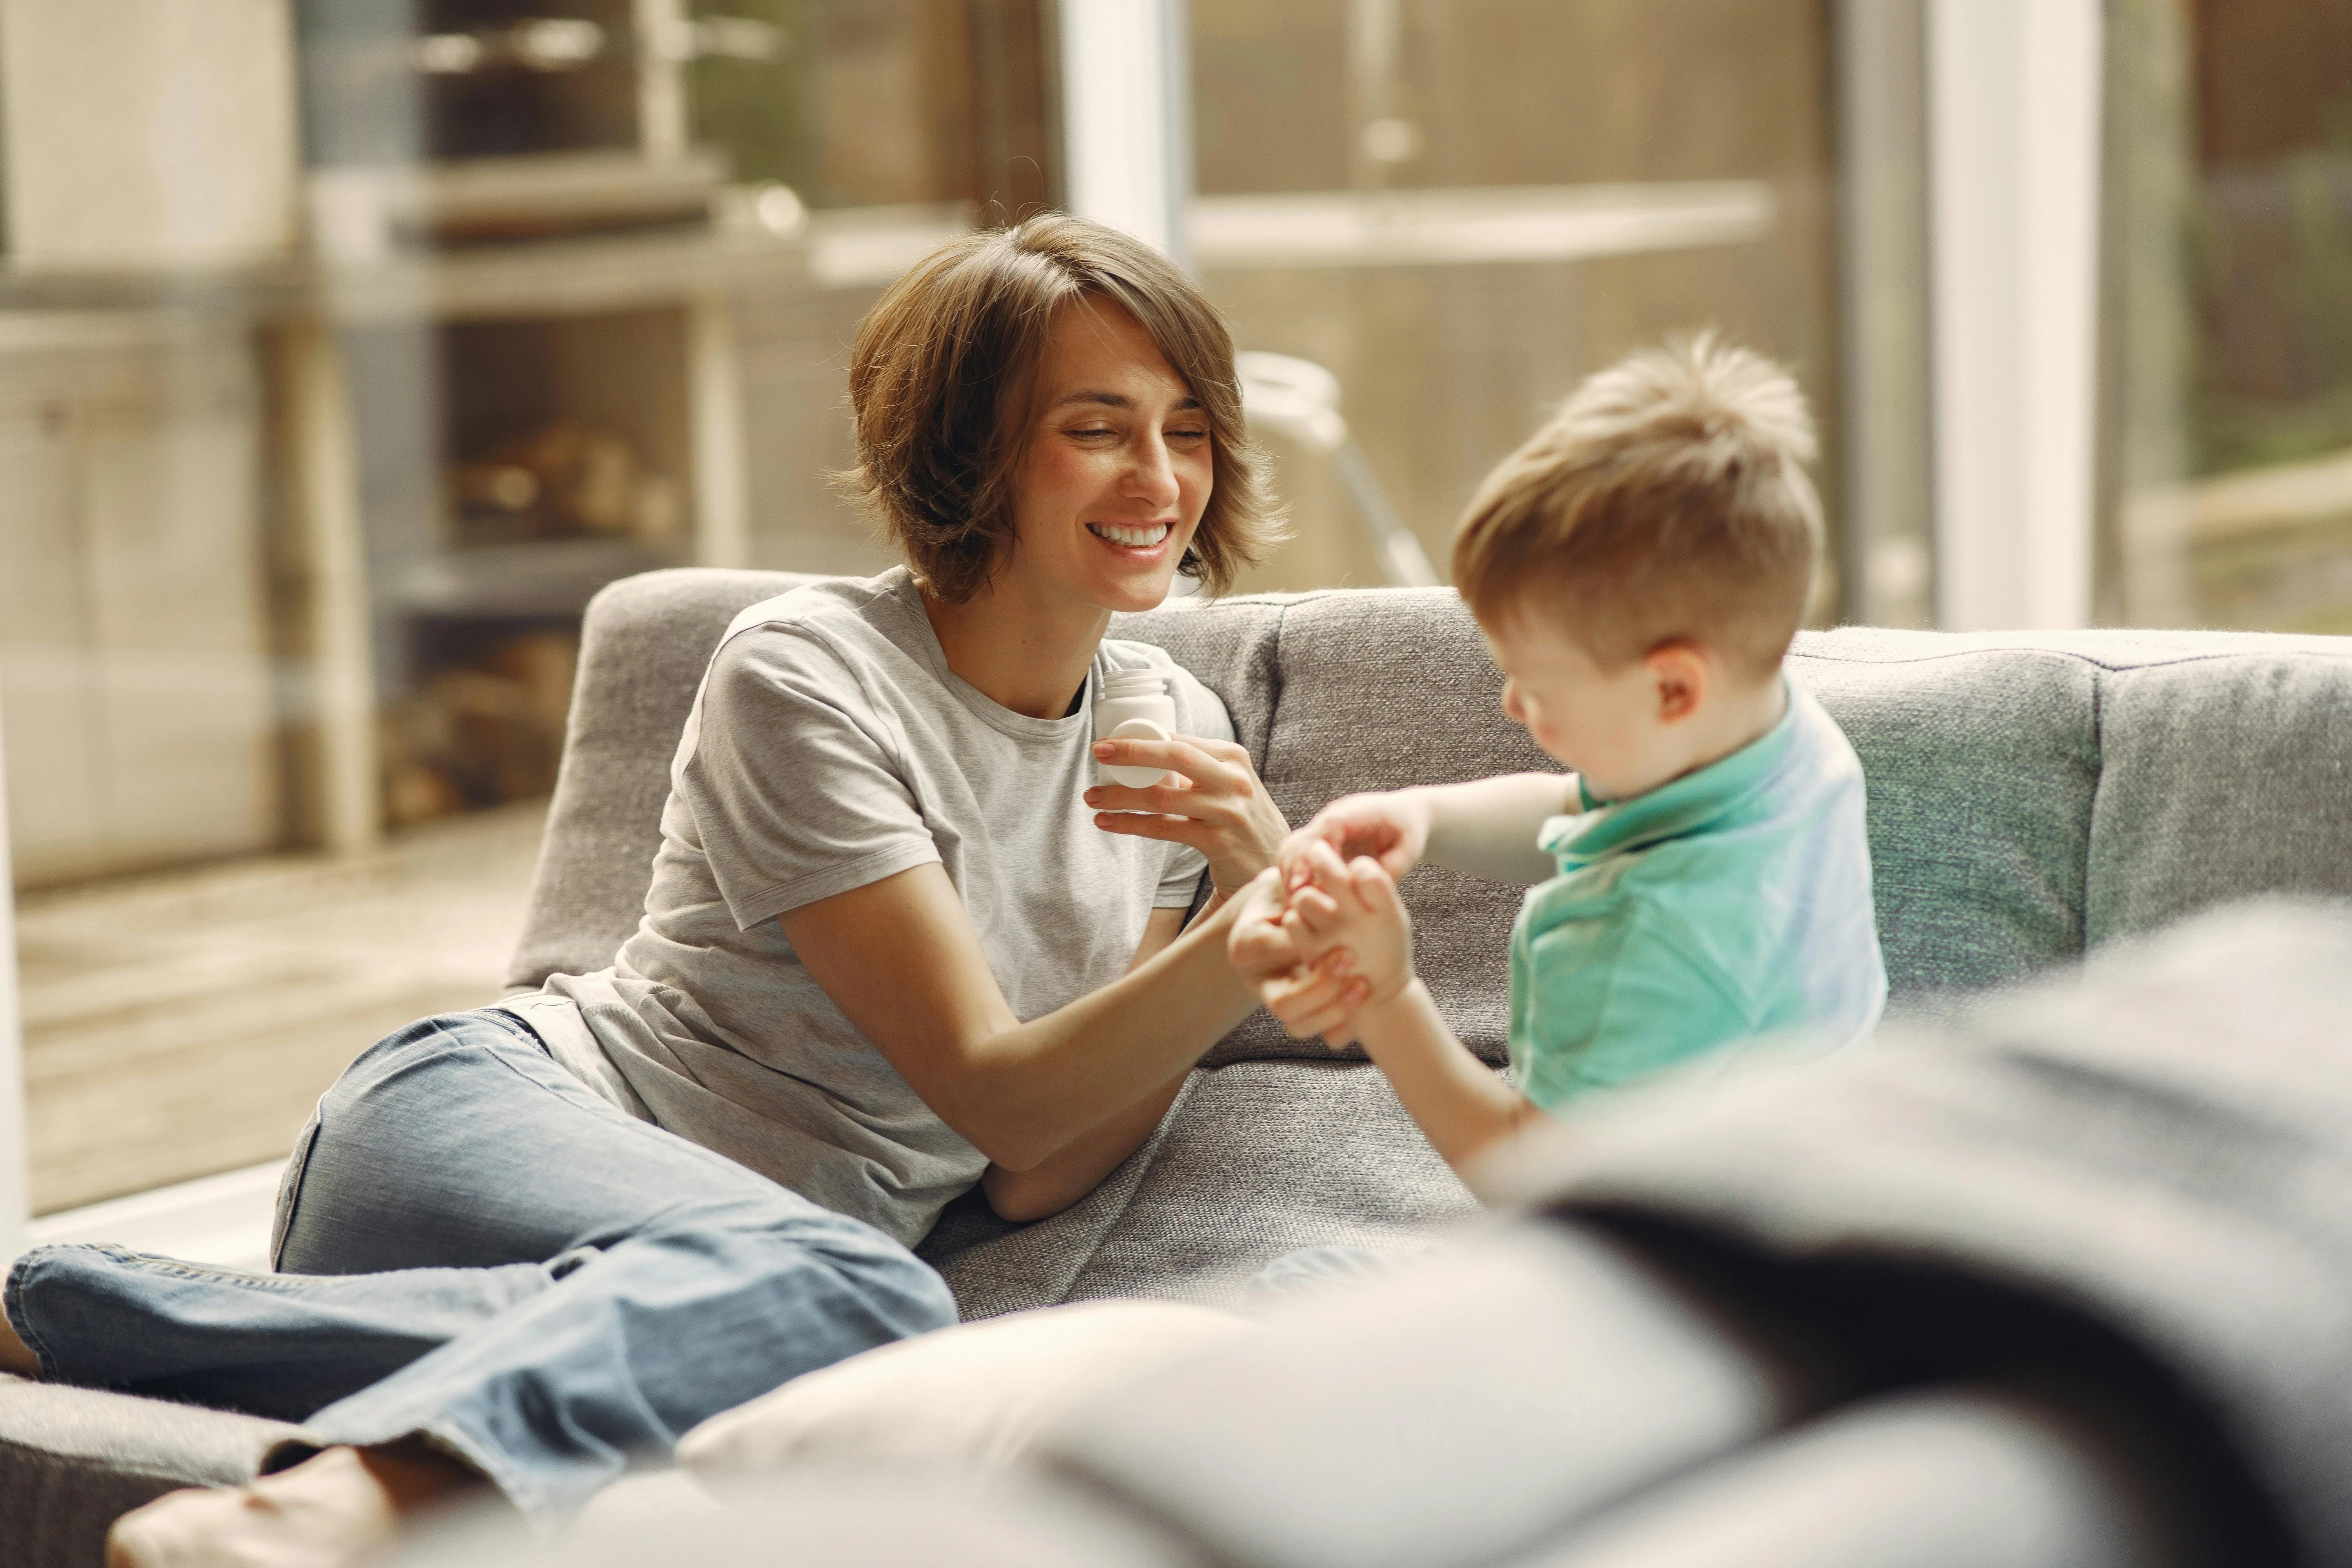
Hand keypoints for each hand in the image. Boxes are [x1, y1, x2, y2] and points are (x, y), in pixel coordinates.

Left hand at [1087, 736, 1288, 898]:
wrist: (1273, 863)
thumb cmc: (1239, 819)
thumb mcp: (1228, 784)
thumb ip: (1198, 768)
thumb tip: (1145, 749)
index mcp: (1233, 757)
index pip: (1180, 741)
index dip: (1141, 738)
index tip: (1108, 742)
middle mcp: (1233, 780)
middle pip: (1175, 757)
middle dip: (1132, 752)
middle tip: (1097, 752)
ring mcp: (1227, 812)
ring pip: (1163, 797)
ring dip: (1120, 796)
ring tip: (1092, 797)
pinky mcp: (1218, 842)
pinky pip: (1164, 829)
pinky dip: (1131, 824)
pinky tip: (1108, 822)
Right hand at [1230, 866, 1370, 1045]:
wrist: (1290, 911)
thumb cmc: (1290, 891)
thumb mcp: (1289, 882)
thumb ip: (1296, 885)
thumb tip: (1314, 890)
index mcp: (1247, 942)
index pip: (1267, 949)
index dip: (1298, 944)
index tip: (1331, 933)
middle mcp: (1256, 978)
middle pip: (1283, 1003)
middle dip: (1319, 988)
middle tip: (1350, 959)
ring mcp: (1277, 997)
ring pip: (1298, 1024)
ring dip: (1332, 1011)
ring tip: (1362, 986)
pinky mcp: (1300, 1010)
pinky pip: (1317, 1031)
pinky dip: (1340, 1027)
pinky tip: (1361, 1006)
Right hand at [1278, 789, 1432, 890]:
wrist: (1403, 815)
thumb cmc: (1408, 832)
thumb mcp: (1410, 849)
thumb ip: (1393, 867)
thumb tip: (1366, 889)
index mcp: (1357, 813)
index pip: (1328, 828)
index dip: (1311, 854)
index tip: (1303, 883)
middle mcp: (1334, 816)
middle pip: (1301, 838)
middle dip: (1294, 869)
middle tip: (1293, 902)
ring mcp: (1322, 826)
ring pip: (1292, 846)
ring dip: (1289, 874)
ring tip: (1292, 904)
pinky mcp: (1318, 839)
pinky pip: (1296, 854)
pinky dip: (1292, 875)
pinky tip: (1297, 899)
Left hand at [1280, 841, 1414, 1006]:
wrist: (1378, 992)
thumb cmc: (1385, 942)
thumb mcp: (1393, 915)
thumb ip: (1376, 888)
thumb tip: (1349, 862)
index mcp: (1385, 911)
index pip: (1368, 872)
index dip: (1359, 864)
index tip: (1357, 867)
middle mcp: (1358, 922)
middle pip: (1331, 874)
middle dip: (1321, 855)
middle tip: (1318, 849)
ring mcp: (1331, 936)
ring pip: (1305, 896)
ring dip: (1307, 890)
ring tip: (1315, 896)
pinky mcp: (1310, 950)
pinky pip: (1293, 920)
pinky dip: (1297, 916)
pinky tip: (1307, 920)